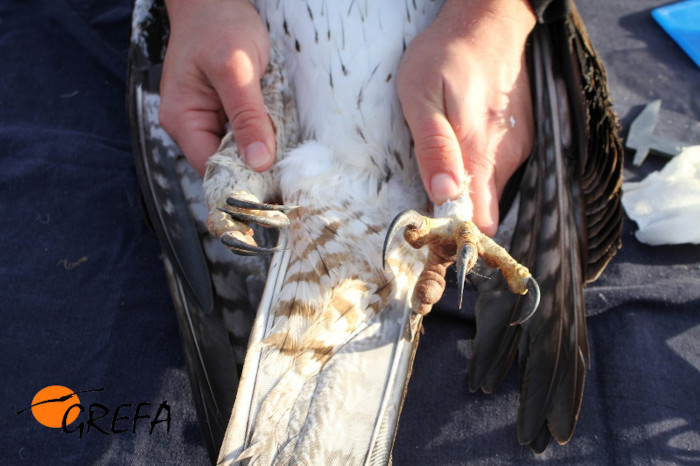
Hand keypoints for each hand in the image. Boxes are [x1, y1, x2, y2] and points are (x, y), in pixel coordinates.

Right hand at [159, 0, 274, 174]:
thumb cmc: (219, 25)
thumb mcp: (237, 70)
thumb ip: (248, 117)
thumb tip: (259, 162)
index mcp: (183, 120)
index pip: (212, 168)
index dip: (243, 179)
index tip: (275, 182)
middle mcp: (192, 125)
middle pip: (227, 163)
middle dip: (257, 163)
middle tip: (288, 161)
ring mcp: (209, 119)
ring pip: (240, 150)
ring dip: (263, 147)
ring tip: (283, 138)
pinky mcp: (226, 112)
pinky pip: (247, 133)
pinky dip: (264, 131)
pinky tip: (277, 123)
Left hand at [397, 0, 535, 235]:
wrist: (491, 20)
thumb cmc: (448, 54)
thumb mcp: (421, 96)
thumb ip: (434, 147)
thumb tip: (443, 195)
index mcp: (481, 154)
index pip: (482, 221)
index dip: (458, 228)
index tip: (435, 221)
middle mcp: (508, 157)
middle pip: (486, 209)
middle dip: (459, 206)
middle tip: (433, 183)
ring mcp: (519, 146)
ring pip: (492, 189)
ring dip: (468, 183)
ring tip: (447, 154)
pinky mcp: (522, 136)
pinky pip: (499, 168)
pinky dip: (481, 164)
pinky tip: (465, 139)